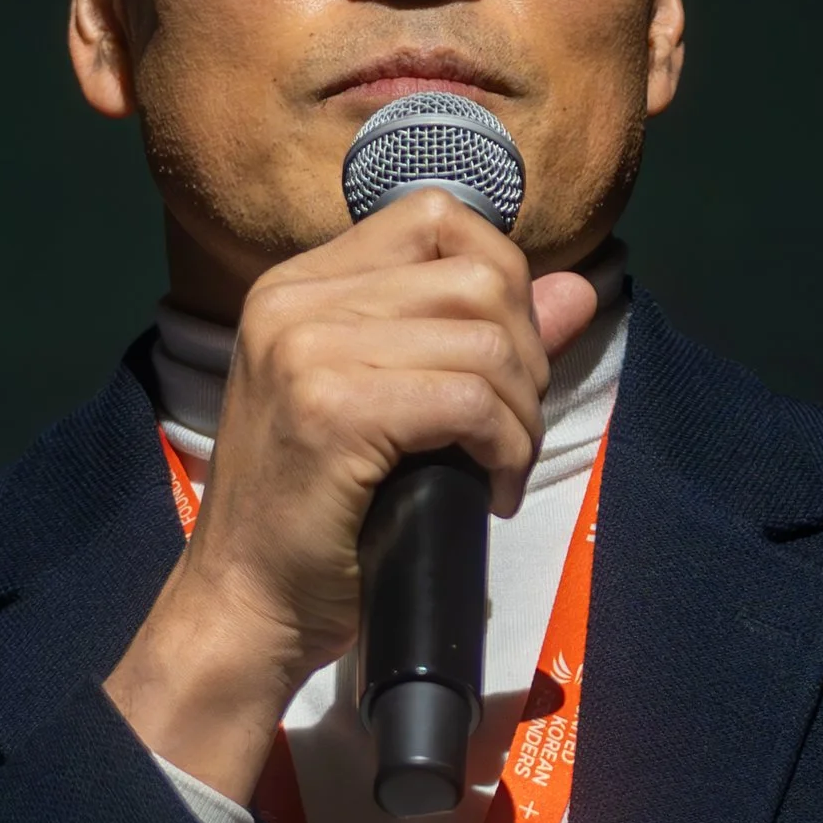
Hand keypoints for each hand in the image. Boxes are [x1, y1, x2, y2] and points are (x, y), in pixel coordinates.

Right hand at [106, 196, 598, 801]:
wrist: (245, 604)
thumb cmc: (317, 515)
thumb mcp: (392, 404)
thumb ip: (475, 337)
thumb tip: (577, 288)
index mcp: (299, 284)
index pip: (438, 218)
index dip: (501, 282)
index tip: (500, 364)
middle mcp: (295, 300)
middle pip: (477, 276)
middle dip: (525, 357)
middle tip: (507, 431)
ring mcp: (306, 351)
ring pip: (485, 339)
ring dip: (520, 414)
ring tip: (498, 466)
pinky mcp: (331, 412)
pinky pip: (469, 401)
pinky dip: (505, 448)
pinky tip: (490, 490)